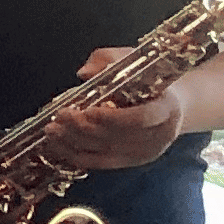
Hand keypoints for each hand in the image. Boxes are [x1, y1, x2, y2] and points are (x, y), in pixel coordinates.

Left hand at [46, 47, 185, 170]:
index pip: (141, 119)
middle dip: (83, 128)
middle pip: (116, 137)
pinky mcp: (129, 162)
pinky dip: (75, 155)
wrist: (171, 104)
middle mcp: (158, 136)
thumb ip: (108, 60)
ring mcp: (144, 153)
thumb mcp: (134, 61)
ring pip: (104, 152)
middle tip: (60, 115)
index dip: (113, 118)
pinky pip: (99, 163)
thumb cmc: (149, 79)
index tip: (88, 111)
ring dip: (74, 142)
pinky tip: (57, 144)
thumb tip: (84, 73)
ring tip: (51, 130)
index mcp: (166, 109)